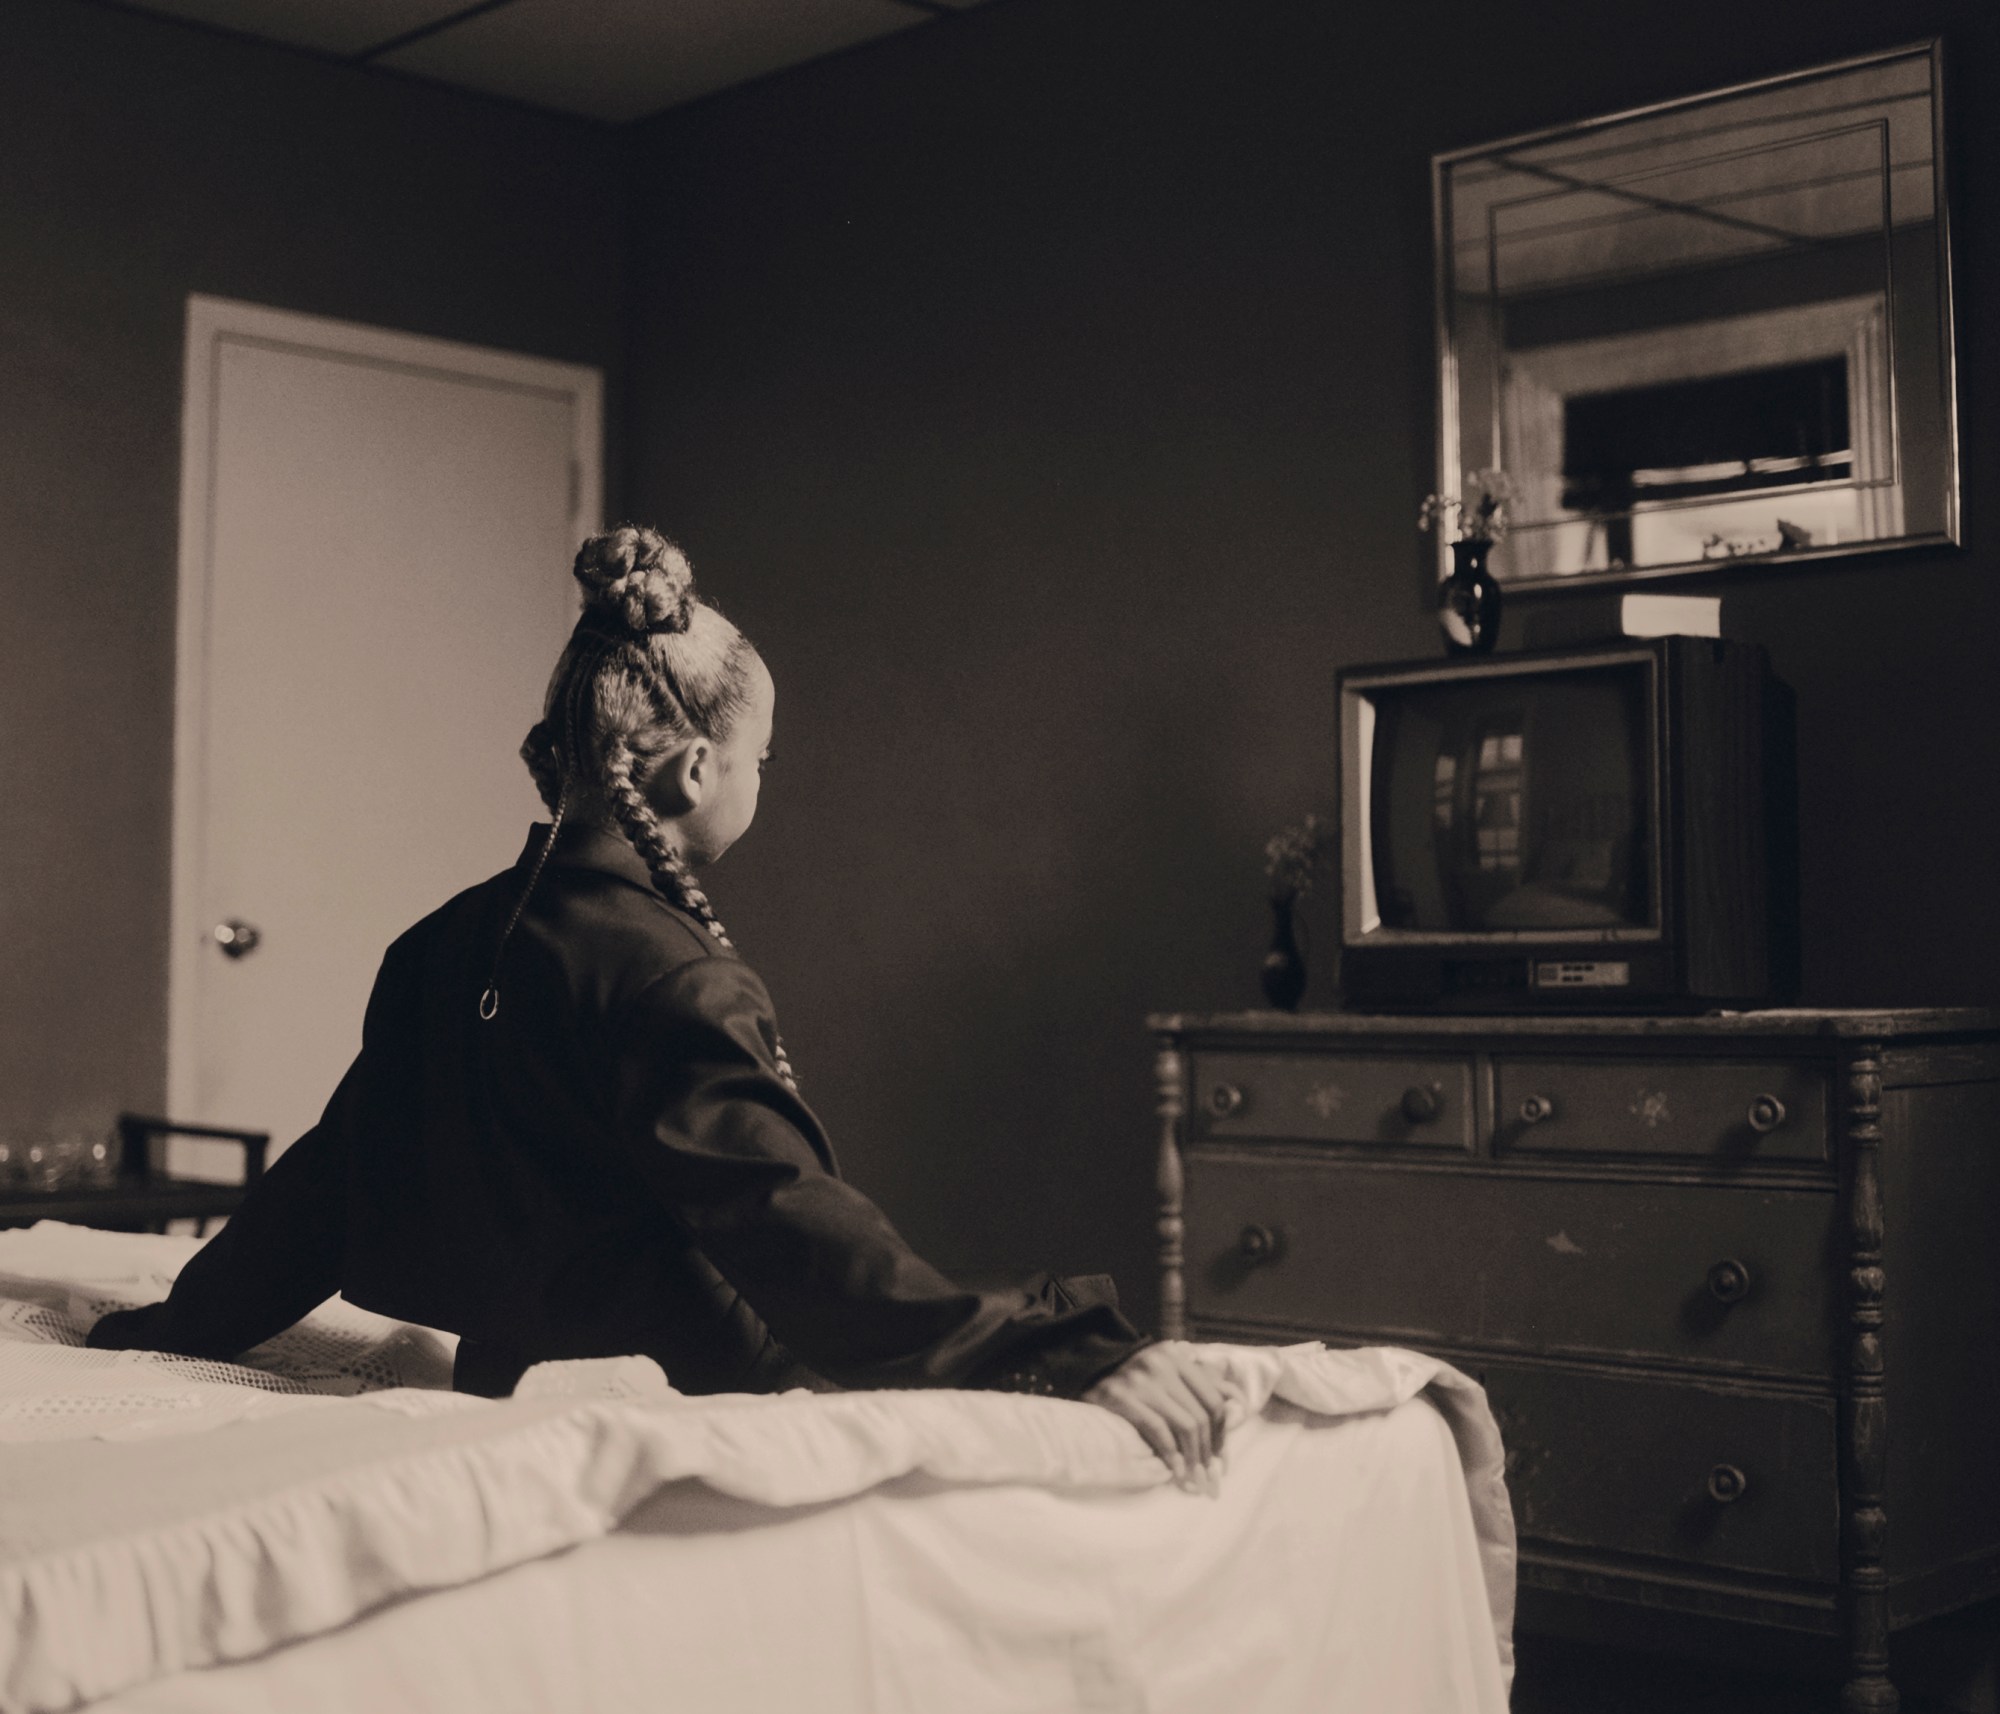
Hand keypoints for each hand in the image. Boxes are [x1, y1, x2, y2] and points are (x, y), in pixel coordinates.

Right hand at [1084, 1344, 1236, 1489]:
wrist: (1087, 1366)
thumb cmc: (1135, 1375)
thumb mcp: (1169, 1369)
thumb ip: (1202, 1382)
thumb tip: (1237, 1401)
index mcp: (1178, 1358)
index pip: (1213, 1400)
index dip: (1221, 1433)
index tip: (1221, 1459)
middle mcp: (1162, 1365)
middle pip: (1200, 1416)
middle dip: (1208, 1453)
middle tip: (1209, 1478)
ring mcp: (1141, 1380)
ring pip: (1184, 1425)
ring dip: (1193, 1458)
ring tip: (1195, 1479)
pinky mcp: (1121, 1397)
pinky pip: (1156, 1430)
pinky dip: (1170, 1454)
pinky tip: (1175, 1471)